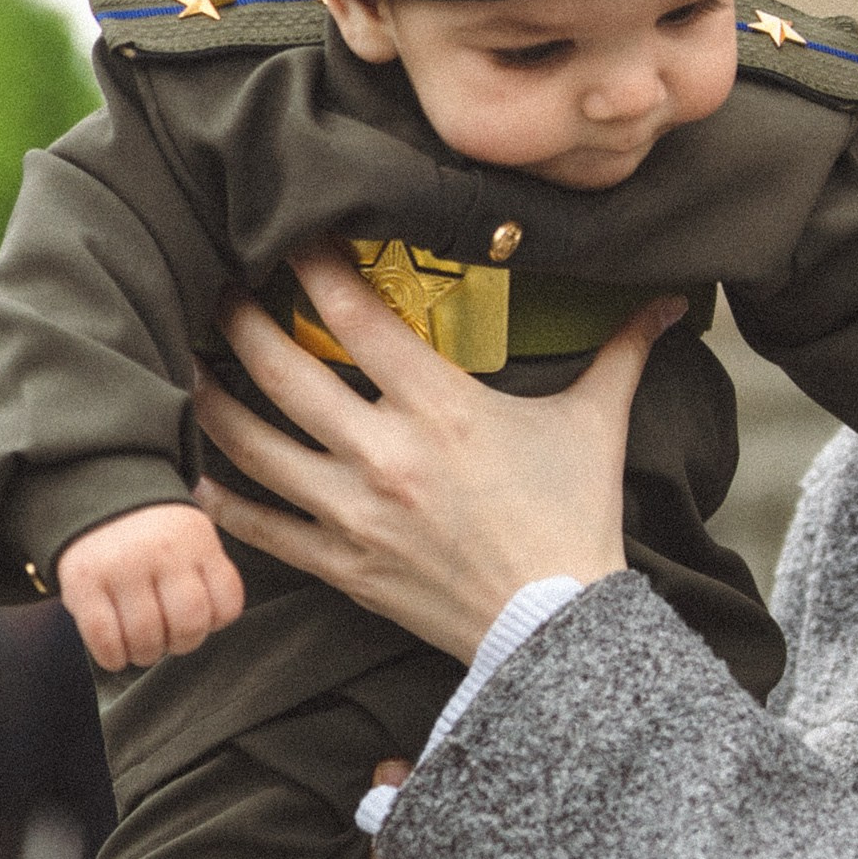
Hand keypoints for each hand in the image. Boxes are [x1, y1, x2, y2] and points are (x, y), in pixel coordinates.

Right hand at [57, 500, 246, 670]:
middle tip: (168, 640)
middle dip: (181, 644)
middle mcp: (162, 552)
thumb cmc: (150, 532)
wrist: (95, 490)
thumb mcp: (190, 536)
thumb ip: (204, 574)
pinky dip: (112, 657)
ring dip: (145, 654)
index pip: (226, 603)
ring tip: (140, 647)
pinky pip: (103, 637)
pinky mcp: (83, 582)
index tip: (200, 621)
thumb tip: (205, 629)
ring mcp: (121, 567)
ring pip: (146, 636)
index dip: (215, 624)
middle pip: (188, 623)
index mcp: (197, 541)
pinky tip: (115, 654)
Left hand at [190, 242, 685, 663]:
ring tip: (185, 361)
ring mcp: (355, 512)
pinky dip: (220, 497)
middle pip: (281, 369)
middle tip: (214, 286)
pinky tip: (193, 468)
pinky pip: (260, 526)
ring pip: (252, 445)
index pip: (356, 316)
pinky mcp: (341, 564)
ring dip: (210, 398)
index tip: (285, 233)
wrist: (558, 626)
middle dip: (237, 320)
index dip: (311, 266)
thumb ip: (622, 350)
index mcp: (442, 407)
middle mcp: (385, 453)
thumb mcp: (597, 423)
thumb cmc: (575, 517)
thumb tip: (672, 298)